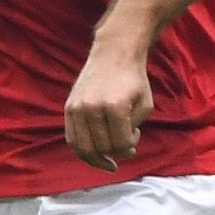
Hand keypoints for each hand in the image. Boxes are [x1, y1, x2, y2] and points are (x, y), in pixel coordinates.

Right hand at [65, 37, 155, 170]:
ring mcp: (77, 107)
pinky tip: (94, 154)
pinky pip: (72, 139)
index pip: (121, 144)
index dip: (131, 145)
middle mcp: (92, 107)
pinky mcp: (69, 107)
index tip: (136, 134)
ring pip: (84, 148)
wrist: (114, 53)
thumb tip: (123, 152)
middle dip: (117, 151)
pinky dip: (82, 151)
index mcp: (115, 106)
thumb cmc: (133, 81)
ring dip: (98, 158)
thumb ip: (135, 131)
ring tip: (108, 160)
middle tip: (125, 142)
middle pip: (103, 148)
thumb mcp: (145, 105)